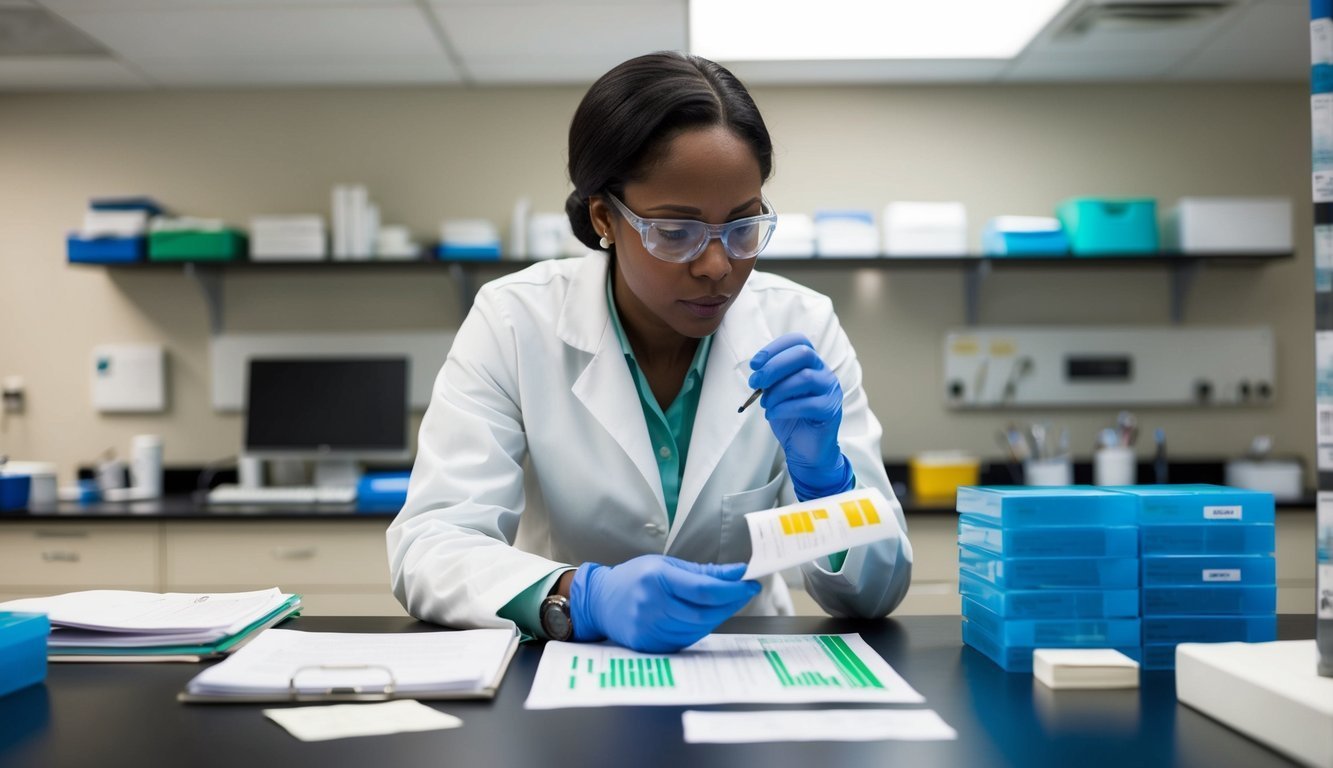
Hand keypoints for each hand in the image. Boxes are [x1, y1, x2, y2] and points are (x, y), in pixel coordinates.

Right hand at [569, 555, 760, 652]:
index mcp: (656, 578)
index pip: (703, 589)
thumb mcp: (665, 564)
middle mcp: (651, 604)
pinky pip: (686, 639)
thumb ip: (702, 571)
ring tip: (726, 603)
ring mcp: (649, 628)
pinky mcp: (649, 645)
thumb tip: (737, 572)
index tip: (750, 583)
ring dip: (718, 616)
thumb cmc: (635, 578)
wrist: (599, 602)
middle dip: (731, 603)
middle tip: (745, 593)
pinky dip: (701, 628)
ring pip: (698, 628)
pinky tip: (706, 617)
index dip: (732, 589)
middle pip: (704, 612)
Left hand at [749, 333, 853, 499]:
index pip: (799, 341)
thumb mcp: (776, 393)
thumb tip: (758, 369)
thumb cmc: (791, 418)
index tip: (755, 364)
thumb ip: (772, 378)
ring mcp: (831, 391)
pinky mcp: (830, 410)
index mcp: (811, 364)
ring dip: (778, 390)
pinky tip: (773, 414)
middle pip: (803, 354)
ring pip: (805, 377)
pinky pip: (806, 404)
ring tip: (766, 403)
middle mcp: (824, 373)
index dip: (775, 348)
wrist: (805, 449)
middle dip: (774, 366)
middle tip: (755, 382)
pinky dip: (784, 408)